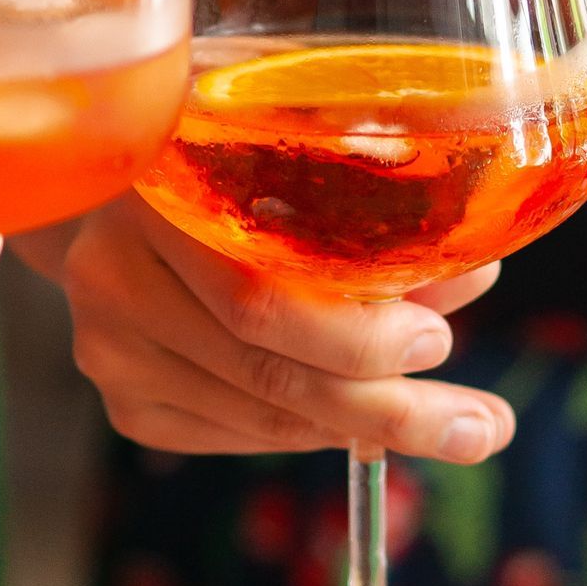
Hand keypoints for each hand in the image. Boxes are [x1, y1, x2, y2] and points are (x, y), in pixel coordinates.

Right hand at [27, 194, 515, 462]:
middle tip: (478, 428)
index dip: (355, 336)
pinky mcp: (124, 402)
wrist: (117, 192)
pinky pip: (236, 436)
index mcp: (154, 188)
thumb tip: (474, 276)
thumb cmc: (227, 157)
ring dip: (360, 427)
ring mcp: (108, 347)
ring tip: (451, 426)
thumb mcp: (293, 148)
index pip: (258, 298)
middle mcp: (111, 273)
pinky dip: (307, 431)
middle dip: (387, 409)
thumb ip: (373, 211)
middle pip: (265, 372)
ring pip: (260, 416)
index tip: (439, 343)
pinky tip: (356, 417)